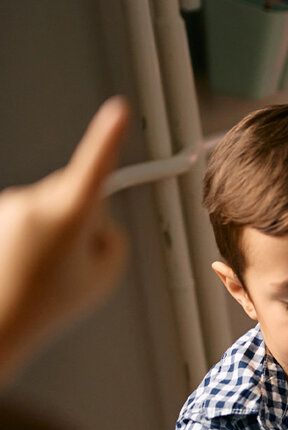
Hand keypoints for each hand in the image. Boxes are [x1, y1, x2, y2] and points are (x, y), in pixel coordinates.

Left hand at [0, 96, 130, 380]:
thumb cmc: (47, 303)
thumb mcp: (104, 275)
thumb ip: (112, 239)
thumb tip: (98, 220)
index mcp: (70, 213)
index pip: (96, 165)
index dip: (109, 136)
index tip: (118, 109)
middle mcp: (36, 201)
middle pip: (76, 191)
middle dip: (83, 217)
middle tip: (74, 260)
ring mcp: (11, 205)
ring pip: (52, 204)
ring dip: (57, 230)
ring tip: (46, 269)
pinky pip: (29, 214)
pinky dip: (34, 236)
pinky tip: (28, 263)